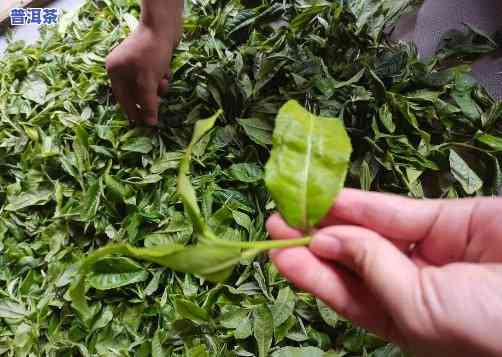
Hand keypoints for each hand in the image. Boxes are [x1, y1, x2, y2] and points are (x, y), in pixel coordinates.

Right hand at [106, 23, 176, 124]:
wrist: (164, 25)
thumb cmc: (151, 52)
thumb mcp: (148, 81)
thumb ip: (148, 103)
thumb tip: (150, 123)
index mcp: (115, 70)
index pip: (122, 98)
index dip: (132, 112)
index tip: (141, 125)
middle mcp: (123, 66)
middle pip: (136, 92)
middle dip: (149, 97)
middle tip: (157, 106)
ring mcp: (136, 62)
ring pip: (148, 85)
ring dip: (158, 87)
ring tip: (163, 81)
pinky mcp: (150, 59)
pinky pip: (155, 76)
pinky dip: (161, 77)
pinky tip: (166, 71)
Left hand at [267, 189, 501, 356]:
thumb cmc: (491, 326)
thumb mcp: (420, 310)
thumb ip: (372, 271)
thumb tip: (327, 240)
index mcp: (405, 323)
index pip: (347, 296)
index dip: (311, 274)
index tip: (277, 252)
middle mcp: (413, 287)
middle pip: (352, 261)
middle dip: (314, 242)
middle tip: (276, 223)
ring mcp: (430, 252)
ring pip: (370, 231)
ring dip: (333, 217)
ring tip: (294, 205)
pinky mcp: (448, 220)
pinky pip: (397, 211)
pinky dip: (364, 204)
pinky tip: (334, 198)